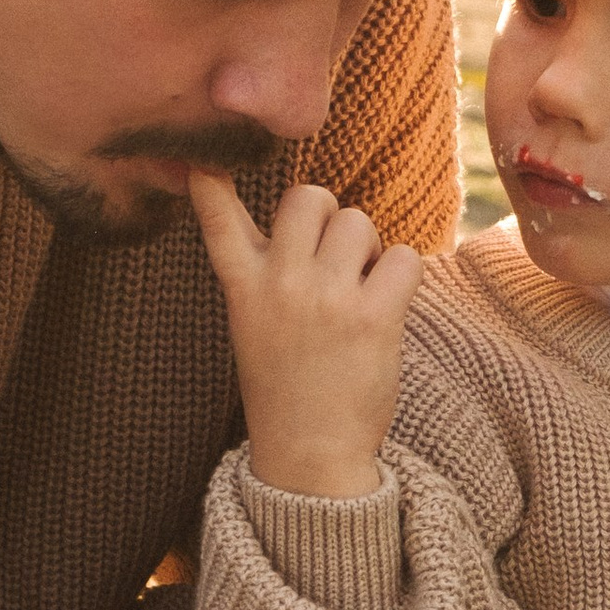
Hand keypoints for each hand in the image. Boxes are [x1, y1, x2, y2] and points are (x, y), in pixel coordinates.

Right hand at [191, 167, 419, 498]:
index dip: (211, 182)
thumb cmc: (287, 383)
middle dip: (330, 215)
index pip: (219, 221)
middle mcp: (280, 284)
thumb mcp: (253, 323)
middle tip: (336, 257)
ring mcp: (326, 299)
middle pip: (310, 196)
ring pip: (360, 221)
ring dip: (370, 248)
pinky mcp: (373, 317)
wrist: (311, 454)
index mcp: (243, 286)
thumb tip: (302, 210)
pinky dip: (404, 276)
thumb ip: (263, 268)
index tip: (205, 156)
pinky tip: (387, 307)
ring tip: (361, 289)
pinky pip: (404, 257)